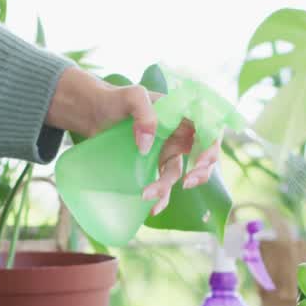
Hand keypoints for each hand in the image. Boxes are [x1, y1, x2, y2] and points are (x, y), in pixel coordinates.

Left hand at [46, 67, 220, 215]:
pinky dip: (160, 198)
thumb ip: (144, 112)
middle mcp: (178, 135)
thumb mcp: (131, 96)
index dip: (211, 147)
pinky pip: (162, 185)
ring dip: (167, 188)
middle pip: (202, 157)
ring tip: (147, 196)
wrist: (93, 113)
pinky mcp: (152, 166)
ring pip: (177, 174)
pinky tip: (150, 209)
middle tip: (186, 182)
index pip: (209, 130)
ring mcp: (166, 152)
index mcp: (182, 115)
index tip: (199, 161)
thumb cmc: (115, 99)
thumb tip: (148, 146)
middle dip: (201, 173)